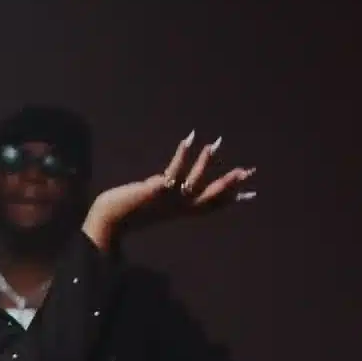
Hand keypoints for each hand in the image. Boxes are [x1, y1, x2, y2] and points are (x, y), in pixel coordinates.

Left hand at [85, 132, 255, 241]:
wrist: (109, 220)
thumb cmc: (127, 212)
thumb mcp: (151, 202)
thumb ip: (162, 190)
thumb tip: (164, 179)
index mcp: (180, 212)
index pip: (211, 206)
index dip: (230, 199)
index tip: (251, 193)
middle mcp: (178, 207)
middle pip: (210, 196)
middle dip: (230, 183)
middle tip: (248, 171)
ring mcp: (168, 199)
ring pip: (194, 181)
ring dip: (206, 162)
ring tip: (216, 144)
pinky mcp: (156, 190)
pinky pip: (174, 169)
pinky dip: (182, 154)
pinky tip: (189, 139)